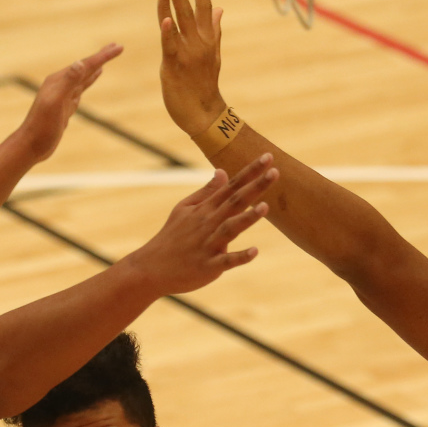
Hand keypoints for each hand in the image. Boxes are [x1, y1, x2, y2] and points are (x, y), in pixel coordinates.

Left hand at [18, 43, 123, 162]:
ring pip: (82, 78)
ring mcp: (62, 95)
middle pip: (84, 67)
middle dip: (100, 57)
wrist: (30, 146)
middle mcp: (60, 84)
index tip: (119, 47)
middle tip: (116, 46)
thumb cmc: (42, 127)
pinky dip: (87, 82)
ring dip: (94, 68)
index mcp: (59, 81)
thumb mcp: (55, 103)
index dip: (103, 56)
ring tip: (104, 61)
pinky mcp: (65, 106)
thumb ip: (67, 83)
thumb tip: (80, 63)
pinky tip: (91, 79)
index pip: (85, 65)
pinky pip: (79, 89)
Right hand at [122, 154, 275, 294]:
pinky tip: (255, 251)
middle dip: (255, 187)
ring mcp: (208, 245)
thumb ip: (206, 192)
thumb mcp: (184, 209)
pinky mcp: (208, 267)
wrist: (151, 269)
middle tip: (276, 172)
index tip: (268, 157)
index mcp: (205, 209)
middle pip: (235, 202)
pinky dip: (240, 257)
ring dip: (247, 218)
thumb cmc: (171, 238)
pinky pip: (226, 262)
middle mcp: (208, 223)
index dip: (250, 172)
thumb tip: (223, 171)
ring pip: (230, 228)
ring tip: (265, 207)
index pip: (231, 186)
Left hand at [159, 0, 227, 135]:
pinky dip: (168, 32)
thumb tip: (219, 9)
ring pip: (179, 22)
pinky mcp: (175, 66)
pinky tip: (165, 19)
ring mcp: (188, 54)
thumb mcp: (213, 54)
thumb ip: (214, 30)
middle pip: (190, 10)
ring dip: (172, 2)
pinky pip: (170, 46)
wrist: (204, 114)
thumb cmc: (205, 84)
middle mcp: (199, 43)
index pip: (205, 6)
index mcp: (208, 38)